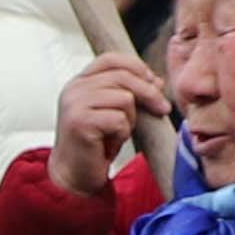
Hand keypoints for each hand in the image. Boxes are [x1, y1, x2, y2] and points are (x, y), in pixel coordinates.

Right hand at [46, 51, 164, 202]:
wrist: (73, 176)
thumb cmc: (94, 145)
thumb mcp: (111, 111)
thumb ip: (126, 92)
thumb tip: (156, 80)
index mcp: (79, 82)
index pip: (111, 59)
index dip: (137, 67)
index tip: (154, 82)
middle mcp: (73, 89)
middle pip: (123, 77)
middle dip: (148, 93)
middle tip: (162, 108)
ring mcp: (74, 105)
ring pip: (124, 99)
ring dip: (130, 120)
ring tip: (117, 134)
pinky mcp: (80, 123)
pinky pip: (119, 120)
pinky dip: (122, 134)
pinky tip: (110, 144)